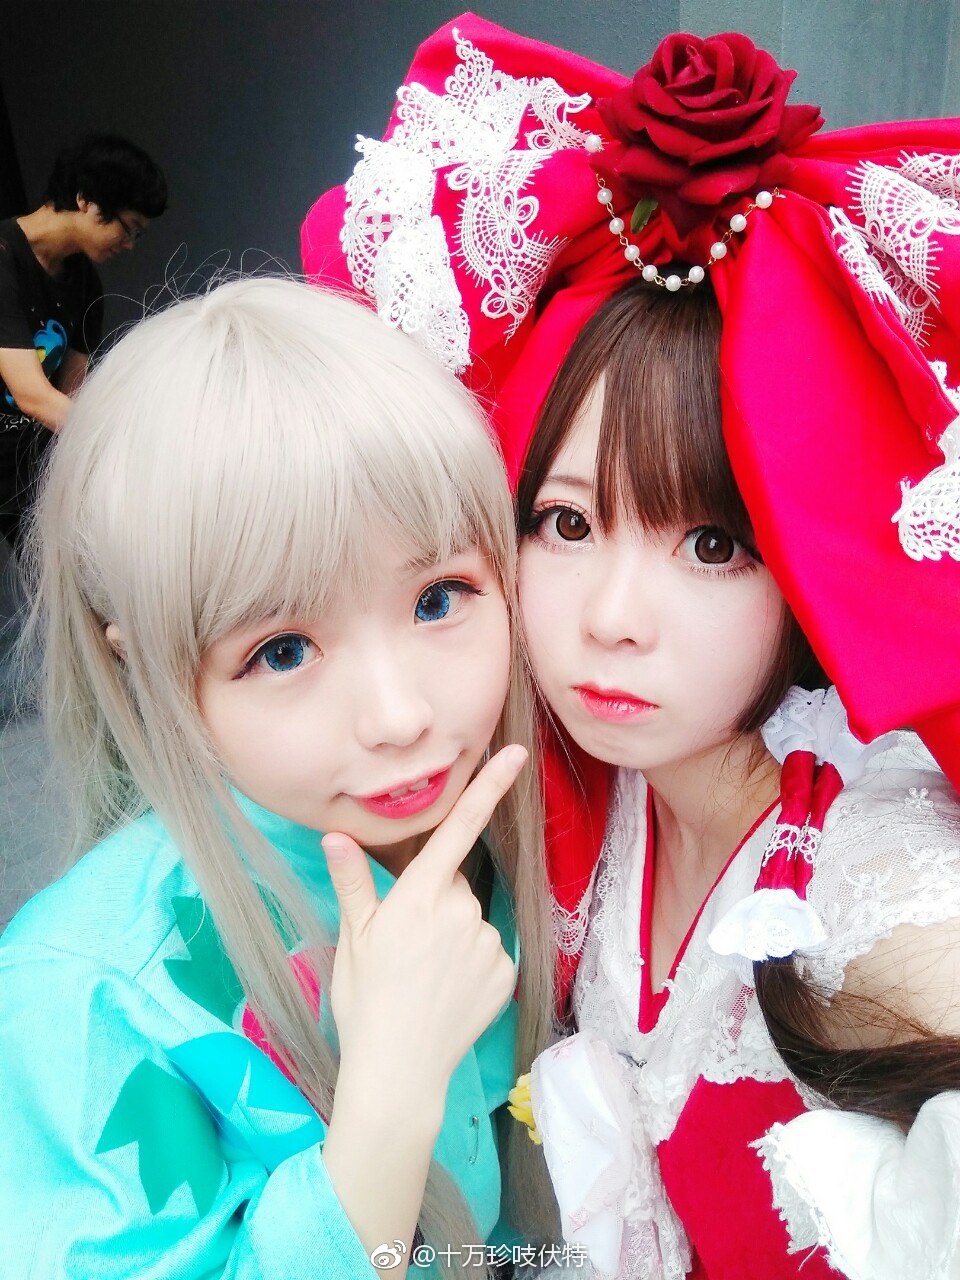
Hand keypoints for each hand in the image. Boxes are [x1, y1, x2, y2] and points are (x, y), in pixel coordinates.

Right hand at [321, 746, 524, 1094]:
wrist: (398, 1070)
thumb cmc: (365, 1001)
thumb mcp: (352, 939)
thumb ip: (353, 882)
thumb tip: (336, 835)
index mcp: (420, 896)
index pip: (458, 828)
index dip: (489, 787)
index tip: (516, 754)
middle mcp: (461, 911)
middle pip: (454, 885)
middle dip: (436, 901)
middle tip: (406, 945)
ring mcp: (488, 943)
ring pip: (472, 920)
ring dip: (454, 935)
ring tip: (425, 975)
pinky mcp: (506, 972)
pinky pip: (490, 952)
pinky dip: (474, 965)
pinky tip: (449, 992)